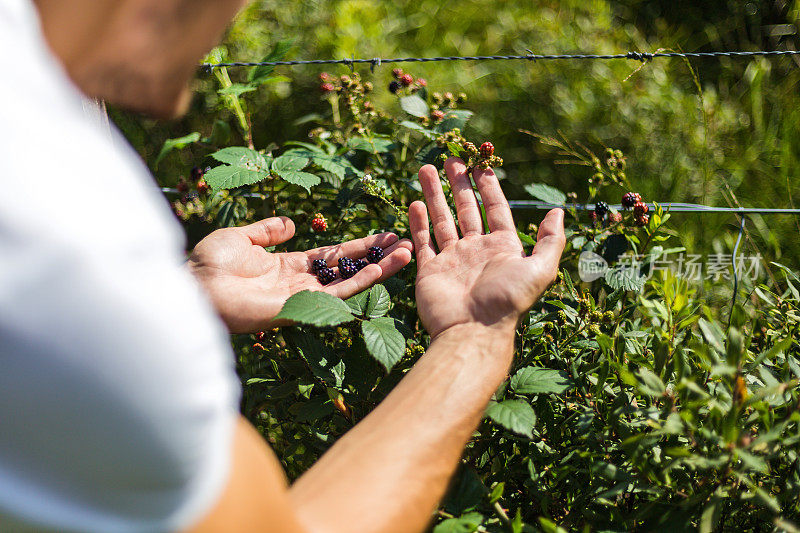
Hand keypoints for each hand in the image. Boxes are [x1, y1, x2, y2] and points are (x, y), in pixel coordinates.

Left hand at [189, 217, 412, 332]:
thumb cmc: (210, 264)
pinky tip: (383, 268)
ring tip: (407, 253)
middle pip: (349, 267)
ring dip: (380, 268)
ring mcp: (304, 296)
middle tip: (405, 243)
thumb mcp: (241, 237)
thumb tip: (291, 223)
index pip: (333, 255)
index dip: (358, 245)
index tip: (383, 235)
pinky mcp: (303, 307)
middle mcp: (302, 283)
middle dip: (377, 256)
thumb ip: (267, 230)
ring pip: (351, 281)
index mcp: (288, 266)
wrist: (196, 286)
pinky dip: (363, 281)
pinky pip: (340, 294)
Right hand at [409, 158, 564, 338]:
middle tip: (449, 158)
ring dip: (434, 195)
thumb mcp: (541, 269)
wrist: (473, 331)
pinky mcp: (430, 271)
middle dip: (457, 183)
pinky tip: (414, 203)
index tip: (479, 163)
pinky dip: (419, 223)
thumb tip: (559, 211)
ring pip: (442, 220)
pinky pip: (424, 242)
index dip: (487, 185)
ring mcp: (452, 260)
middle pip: (466, 209)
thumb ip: (551, 241)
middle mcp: (477, 250)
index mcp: (502, 247)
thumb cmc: (507, 300)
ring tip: (424, 169)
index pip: (494, 208)